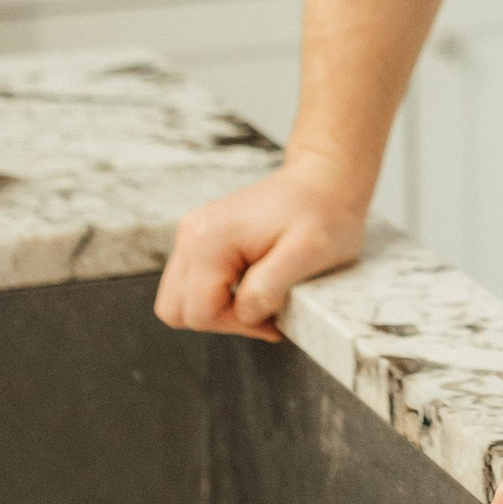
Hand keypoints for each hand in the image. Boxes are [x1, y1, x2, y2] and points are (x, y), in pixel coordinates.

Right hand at [153, 163, 368, 340]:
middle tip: (262, 311)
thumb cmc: (324, 212)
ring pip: (181, 299)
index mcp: (209, 239)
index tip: (273, 317)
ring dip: (217, 309)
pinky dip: (219, 294)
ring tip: (259, 297)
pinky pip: (194, 284)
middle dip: (220, 320)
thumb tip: (244, 313)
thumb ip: (269, 286)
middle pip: (177, 309)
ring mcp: (193, 234)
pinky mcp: (202, 238)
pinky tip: (253, 284)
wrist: (325, 177)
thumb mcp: (309, 252)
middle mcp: (191, 234)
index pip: (199, 312)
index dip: (236, 325)